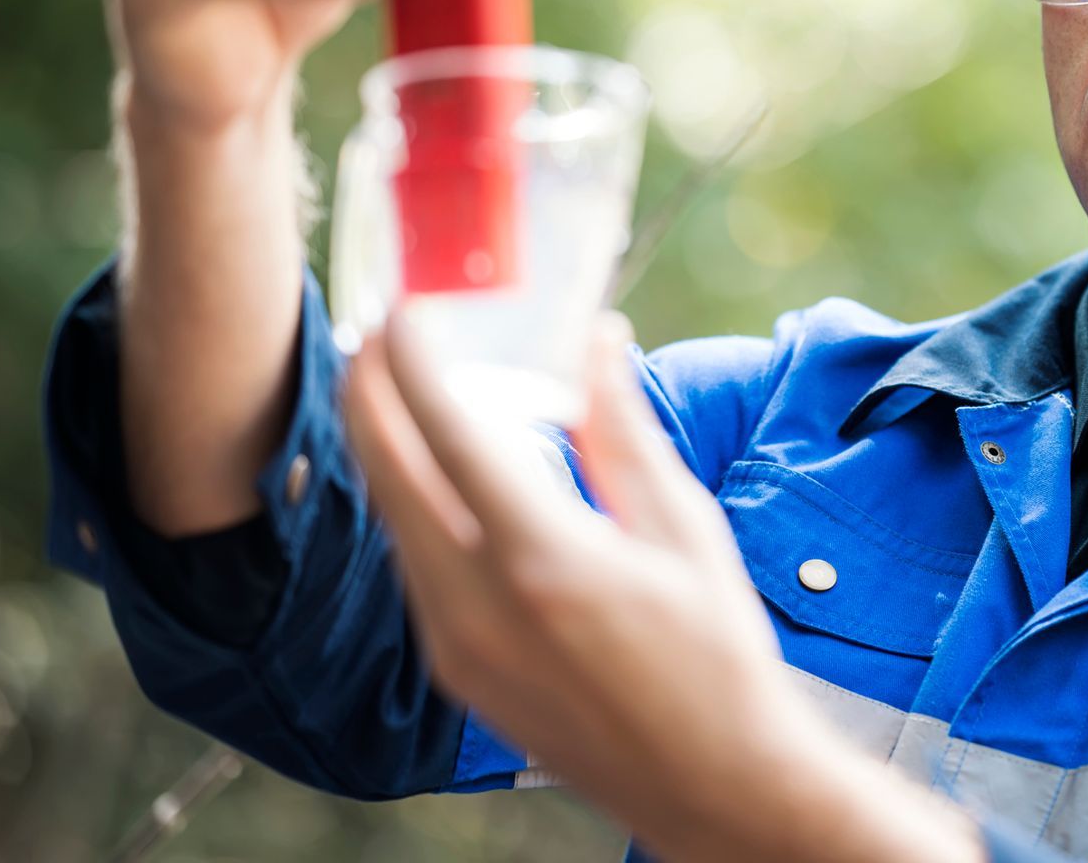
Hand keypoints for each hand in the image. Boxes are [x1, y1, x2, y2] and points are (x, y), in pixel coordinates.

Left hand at [343, 312, 987, 862]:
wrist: (712, 783)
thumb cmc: (719, 654)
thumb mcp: (686, 529)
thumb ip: (624, 431)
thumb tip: (598, 339)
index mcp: (542, 556)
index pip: (447, 427)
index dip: (413, 356)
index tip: (405, 305)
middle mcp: (478, 602)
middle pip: (386, 470)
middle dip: (368, 389)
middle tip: (374, 329)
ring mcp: (456, 645)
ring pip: (389, 521)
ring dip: (382, 447)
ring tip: (396, 389)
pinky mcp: (456, 674)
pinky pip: (411, 569)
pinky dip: (411, 507)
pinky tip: (436, 477)